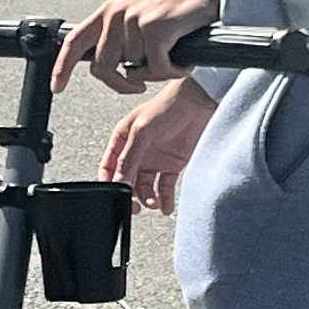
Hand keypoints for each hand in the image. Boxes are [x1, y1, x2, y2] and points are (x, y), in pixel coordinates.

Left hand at [54, 0, 222, 93]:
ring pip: (135, 70)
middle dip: (121, 84)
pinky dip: (174, 71)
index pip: (74, 41)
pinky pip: (158, 68)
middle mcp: (116, 14)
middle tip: (139, 85)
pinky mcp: (154, 28)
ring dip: (157, 72)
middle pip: (103, 68)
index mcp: (109, 12)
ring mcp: (134, 20)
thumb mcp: (139, 19)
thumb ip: (121, 40)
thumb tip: (111, 70)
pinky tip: (183, 59)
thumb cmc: (178, 8)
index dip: (62, 67)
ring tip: (173, 55)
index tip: (57, 87)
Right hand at [101, 77, 218, 214]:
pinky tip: (166, 206)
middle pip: (127, 180)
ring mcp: (155, 159)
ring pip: (146, 187)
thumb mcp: (142, 130)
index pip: (109, 166)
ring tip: (154, 203)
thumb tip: (119, 181)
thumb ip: (130, 157)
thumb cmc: (168, 105)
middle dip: (130, 195)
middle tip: (135, 207)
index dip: (109, 182)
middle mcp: (137, 151)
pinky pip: (165, 187)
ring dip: (148, 198)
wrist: (200, 102)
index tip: (115, 195)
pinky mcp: (172, 165)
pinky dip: (165, 199)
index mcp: (123, 139)